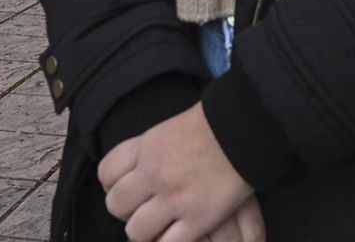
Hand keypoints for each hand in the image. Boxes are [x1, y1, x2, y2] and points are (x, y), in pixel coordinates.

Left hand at [100, 103, 252, 241]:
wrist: (247, 126)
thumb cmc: (215, 123)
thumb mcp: (171, 129)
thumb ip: (151, 150)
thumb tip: (140, 169)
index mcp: (146, 148)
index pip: (107, 173)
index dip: (113, 185)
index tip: (129, 188)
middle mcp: (153, 173)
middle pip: (117, 204)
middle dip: (128, 210)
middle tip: (146, 209)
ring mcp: (174, 198)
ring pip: (137, 230)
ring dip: (146, 232)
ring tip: (161, 227)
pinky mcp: (197, 219)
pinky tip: (178, 236)